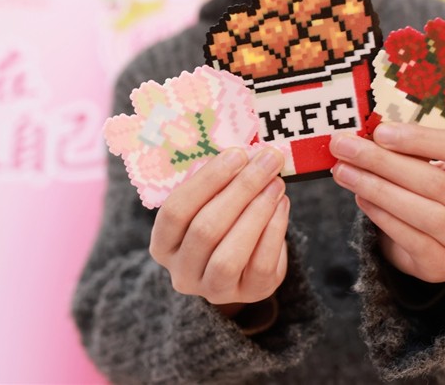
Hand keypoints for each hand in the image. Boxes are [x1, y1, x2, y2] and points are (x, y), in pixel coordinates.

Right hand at [150, 148, 288, 308]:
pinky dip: (273, 231)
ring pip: (230, 254)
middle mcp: (181, 272)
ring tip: (276, 182)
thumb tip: (248, 150)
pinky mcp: (249, 294)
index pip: (175, 211)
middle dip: (240, 190)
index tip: (237, 154)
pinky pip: (260, 265)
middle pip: (205, 230)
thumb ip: (217, 182)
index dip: (207, 181)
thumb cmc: (220, 218)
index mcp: (162, 244)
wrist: (244, 260)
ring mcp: (213, 289)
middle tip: (267, 161)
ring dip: (256, 212)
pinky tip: (282, 204)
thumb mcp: (209, 202)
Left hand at [330, 123, 444, 283]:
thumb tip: (361, 135)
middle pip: (436, 183)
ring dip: (378, 189)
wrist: (426, 247)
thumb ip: (403, 152)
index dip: (423, 139)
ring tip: (344, 172)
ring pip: (426, 214)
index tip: (381, 132)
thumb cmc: (423, 195)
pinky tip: (360, 198)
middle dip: (384, 162)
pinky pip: (412, 240)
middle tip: (345, 148)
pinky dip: (382, 216)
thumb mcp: (422, 169)